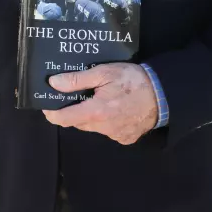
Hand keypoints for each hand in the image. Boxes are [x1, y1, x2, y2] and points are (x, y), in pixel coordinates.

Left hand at [41, 63, 157, 144]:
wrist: (164, 94)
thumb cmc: (133, 80)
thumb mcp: (104, 72)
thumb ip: (77, 79)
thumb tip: (53, 83)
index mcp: (95, 112)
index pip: (64, 119)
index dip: (52, 113)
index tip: (47, 105)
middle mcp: (103, 128)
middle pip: (78, 122)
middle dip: (74, 110)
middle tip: (76, 95)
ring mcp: (115, 135)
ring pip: (93, 127)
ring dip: (91, 116)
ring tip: (98, 98)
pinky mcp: (126, 138)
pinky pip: (108, 131)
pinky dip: (106, 121)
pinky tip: (114, 108)